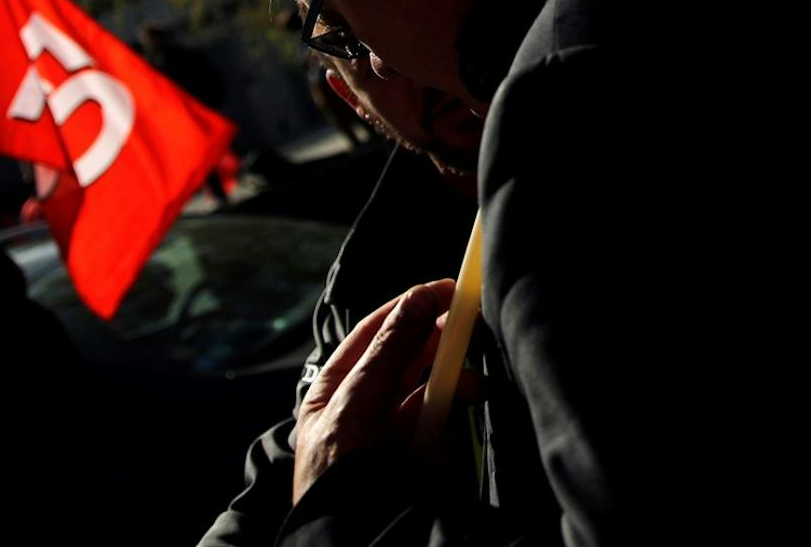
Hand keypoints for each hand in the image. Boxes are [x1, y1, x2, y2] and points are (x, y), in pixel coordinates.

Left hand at [292, 279, 454, 504]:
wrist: (355, 537)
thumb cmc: (336, 476)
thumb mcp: (354, 406)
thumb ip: (388, 351)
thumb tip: (418, 299)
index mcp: (336, 387)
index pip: (376, 331)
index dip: (410, 306)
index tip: (446, 290)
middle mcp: (365, 402)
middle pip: (408, 355)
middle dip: (439, 341)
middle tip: (470, 326)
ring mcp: (393, 428)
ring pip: (431, 386)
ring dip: (454, 379)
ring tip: (474, 384)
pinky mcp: (419, 452)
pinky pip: (442, 419)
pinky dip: (455, 410)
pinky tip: (464, 408)